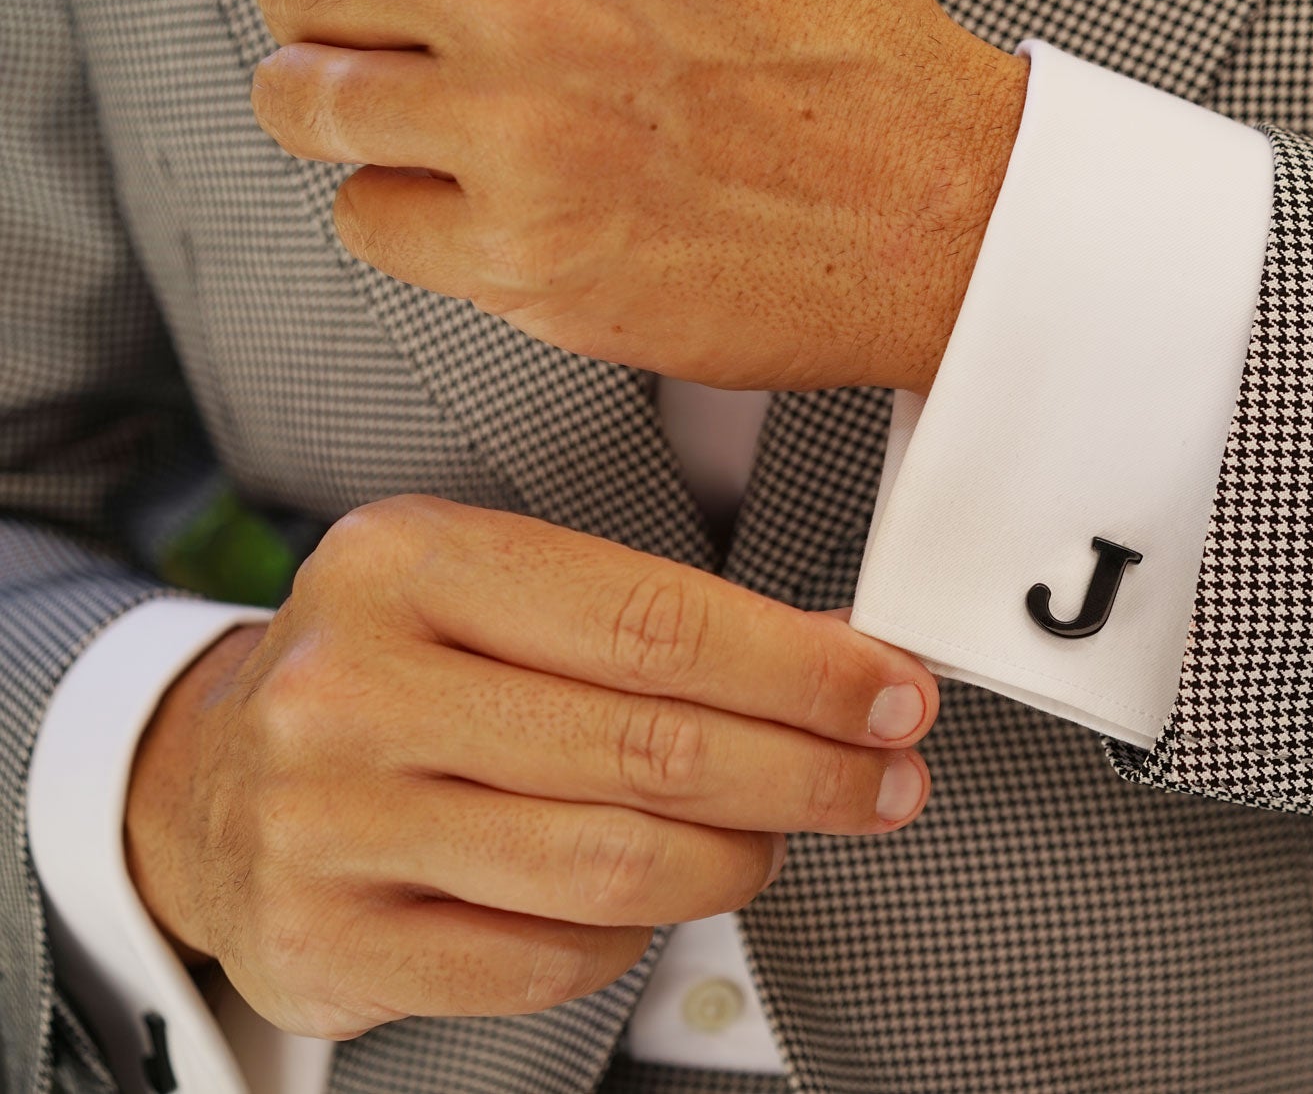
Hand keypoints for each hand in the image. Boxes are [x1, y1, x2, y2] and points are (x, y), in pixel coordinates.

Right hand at [125, 495, 936, 1039]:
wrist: (214, 784)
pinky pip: (550, 958)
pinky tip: (659, 896)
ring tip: (777, 837)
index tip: (891, 693)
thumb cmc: (391, 676)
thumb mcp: (497, 594)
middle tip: (885, 781)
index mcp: (405, 562)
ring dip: (739, 859)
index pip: (654, 622)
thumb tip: (840, 657)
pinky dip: (639, 934)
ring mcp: (328, 823)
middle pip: (650, 749)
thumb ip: (657, 620)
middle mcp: (351, 687)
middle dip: (807, 773)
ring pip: (613, 866)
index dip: (801, 670)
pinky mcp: (330, 942)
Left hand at [250, 0, 1027, 393]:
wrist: (942, 207)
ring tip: (422, 132)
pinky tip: (479, 206)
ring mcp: (514, 128)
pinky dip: (407, 219)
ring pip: (305, 105)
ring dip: (348, 120)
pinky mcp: (524, 254)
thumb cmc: (857, 70)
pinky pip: (365, 222)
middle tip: (384, 50)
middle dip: (331, 22)